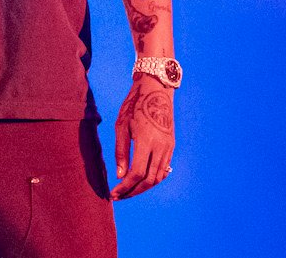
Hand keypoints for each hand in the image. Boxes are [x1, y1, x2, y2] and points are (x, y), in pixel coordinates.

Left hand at [110, 74, 174, 199]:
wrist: (155, 90)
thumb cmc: (134, 105)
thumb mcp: (121, 126)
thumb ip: (121, 152)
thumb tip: (120, 176)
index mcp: (146, 141)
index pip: (137, 173)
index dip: (125, 187)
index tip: (114, 193)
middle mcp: (161, 146)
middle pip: (149, 180)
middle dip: (133, 191)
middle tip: (119, 196)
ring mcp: (168, 147)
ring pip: (158, 177)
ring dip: (143, 187)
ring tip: (128, 190)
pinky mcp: (171, 145)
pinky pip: (164, 169)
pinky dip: (152, 178)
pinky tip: (141, 180)